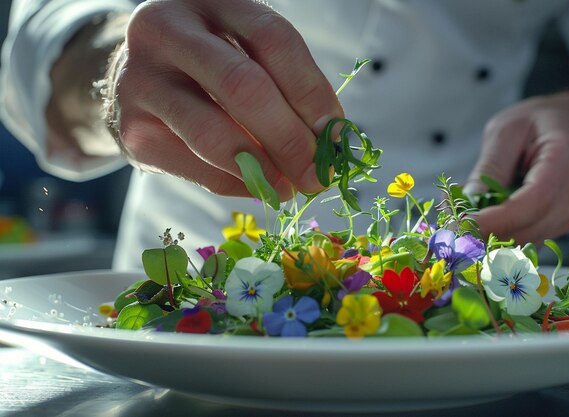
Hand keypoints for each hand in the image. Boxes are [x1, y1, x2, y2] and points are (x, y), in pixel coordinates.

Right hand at [110, 0, 342, 197]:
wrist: (134, 78)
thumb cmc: (208, 66)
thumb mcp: (242, 53)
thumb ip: (281, 88)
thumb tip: (326, 145)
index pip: (272, 38)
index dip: (311, 90)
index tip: (334, 133)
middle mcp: (166, 30)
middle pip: (242, 86)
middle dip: (289, 139)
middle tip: (317, 176)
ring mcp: (140, 80)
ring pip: (212, 134)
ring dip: (262, 171)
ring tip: (289, 188)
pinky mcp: (131, 130)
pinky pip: (196, 168)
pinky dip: (235, 184)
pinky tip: (256, 185)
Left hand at [465, 92, 568, 243]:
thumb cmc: (536, 123)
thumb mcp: (505, 132)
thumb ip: (489, 167)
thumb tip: (467, 203)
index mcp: (568, 160)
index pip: (535, 201)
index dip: (496, 219)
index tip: (461, 225)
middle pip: (529, 227)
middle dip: (484, 231)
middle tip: (446, 224)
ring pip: (524, 238)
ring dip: (487, 234)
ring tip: (458, 214)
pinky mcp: (561, 225)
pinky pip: (526, 236)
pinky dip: (498, 232)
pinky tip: (478, 217)